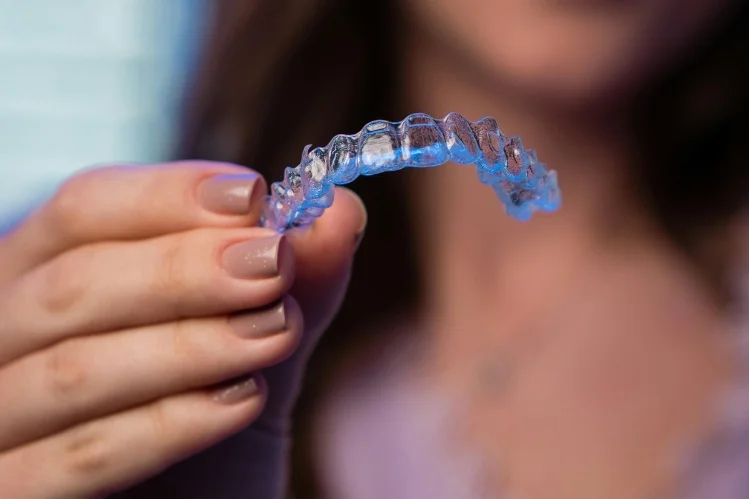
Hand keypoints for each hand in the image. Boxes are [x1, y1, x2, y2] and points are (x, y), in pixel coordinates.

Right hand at [0, 162, 365, 498]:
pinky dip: (162, 426)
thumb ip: (292, 286)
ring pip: (76, 368)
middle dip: (185, 269)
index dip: (168, 195)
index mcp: (46, 279)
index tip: (254, 196)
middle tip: (274, 263)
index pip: (83, 208)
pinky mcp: (12, 494)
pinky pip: (74, 459)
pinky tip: (240, 402)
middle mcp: (4, 340)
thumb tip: (338, 211)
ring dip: (189, 344)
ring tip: (275, 332)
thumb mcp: (256, 354)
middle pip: (74, 283)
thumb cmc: (215, 436)